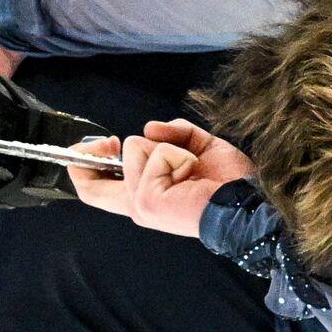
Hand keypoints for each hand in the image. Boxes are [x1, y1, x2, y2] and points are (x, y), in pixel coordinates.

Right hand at [68, 119, 254, 237]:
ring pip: (135, 146)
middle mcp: (136, 204)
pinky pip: (156, 152)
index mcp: (145, 196)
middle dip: (95, 149)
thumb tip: (149, 128)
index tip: (104, 143)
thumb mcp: (196, 148)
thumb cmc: (228, 183)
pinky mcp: (147, 198)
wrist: (246, 203)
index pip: (93, 188)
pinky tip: (192, 173)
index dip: (85, 161)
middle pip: (87, 179)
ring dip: (168, 148)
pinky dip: (178, 153)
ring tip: (190, 169)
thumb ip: (172, 135)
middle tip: (110, 142)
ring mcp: (139, 202)